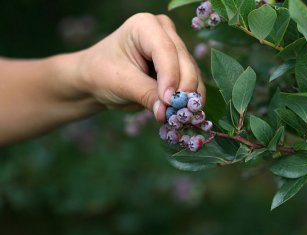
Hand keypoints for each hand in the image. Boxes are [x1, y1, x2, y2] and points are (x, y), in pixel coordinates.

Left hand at [77, 13, 204, 121]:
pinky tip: (185, 114)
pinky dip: (189, 99)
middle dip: (183, 89)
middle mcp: (164, 32)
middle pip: (183, 61)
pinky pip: (191, 82)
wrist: (96, 79)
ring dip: (189, 97)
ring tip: (182, 118)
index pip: (165, 50)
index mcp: (145, 25)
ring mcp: (174, 48)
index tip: (169, 101)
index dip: (170, 76)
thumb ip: (146, 94)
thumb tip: (167, 111)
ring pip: (192, 73)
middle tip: (179, 114)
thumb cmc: (102, 74)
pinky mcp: (179, 66)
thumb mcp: (121, 83)